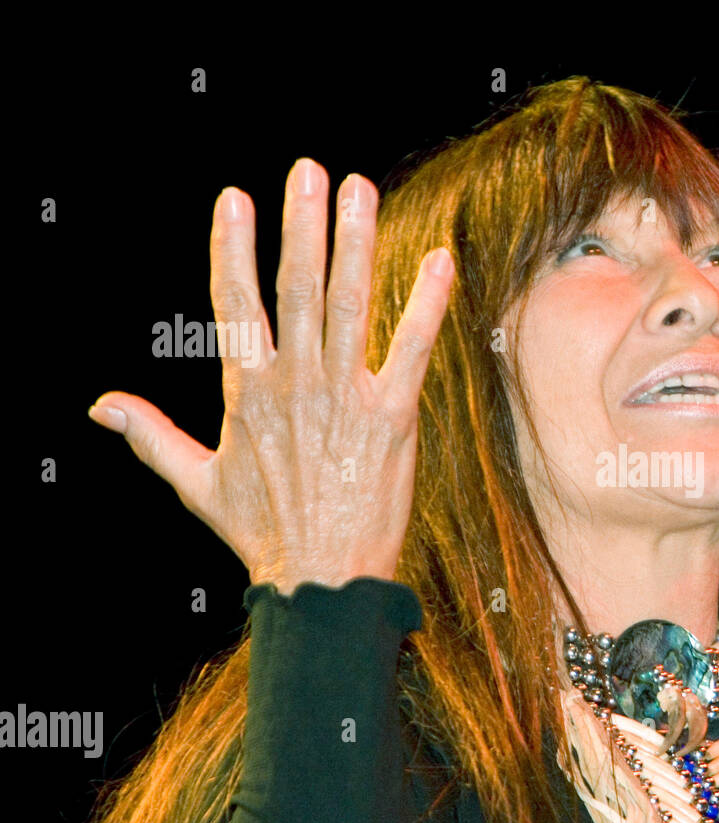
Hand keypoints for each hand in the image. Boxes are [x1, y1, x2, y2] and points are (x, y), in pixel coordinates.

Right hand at [88, 158, 453, 594]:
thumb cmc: (263, 534)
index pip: (235, 302)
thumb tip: (100, 406)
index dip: (234, 247)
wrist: (323, 579)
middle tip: (308, 171)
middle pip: (296, 288)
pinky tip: (441, 261)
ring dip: (356, 244)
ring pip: (349, 306)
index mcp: (247, 391)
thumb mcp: (195, 483)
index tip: (234, 198)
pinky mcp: (393, 418)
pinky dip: (427, 304)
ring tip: (359, 189)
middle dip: (301, 225)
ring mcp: (345, 398)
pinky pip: (412, 349)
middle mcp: (295, 384)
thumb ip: (151, 436)